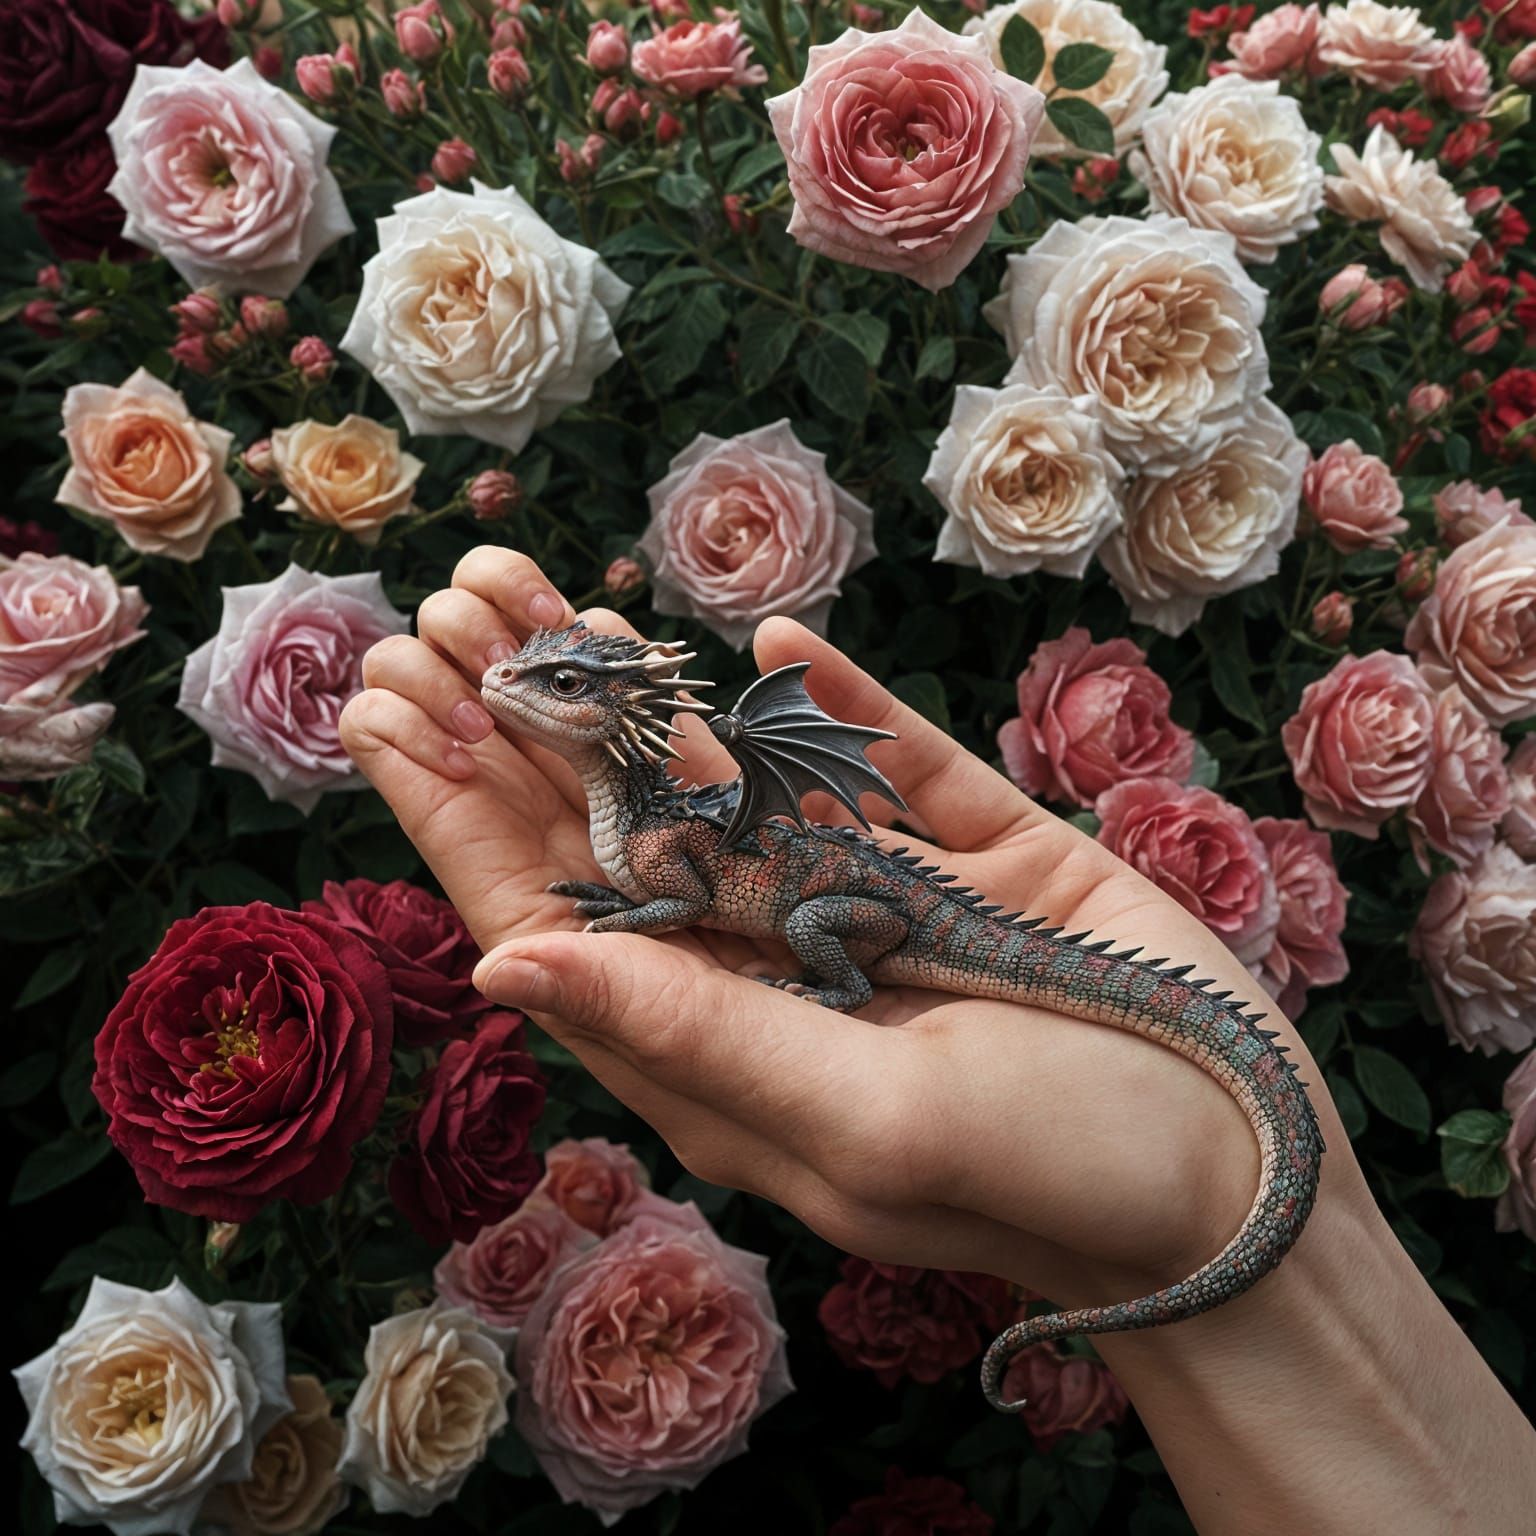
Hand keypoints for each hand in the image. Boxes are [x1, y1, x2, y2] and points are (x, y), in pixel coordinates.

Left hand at [340, 547, 1344, 1309]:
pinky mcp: (971, 849)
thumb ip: (694, 1037)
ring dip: (648, 689)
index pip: (556, 916)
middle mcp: (779, 962)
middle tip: (450, 604)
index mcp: (723, 1047)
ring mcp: (877, 895)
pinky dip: (827, 699)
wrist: (1246, 1171)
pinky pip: (883, 757)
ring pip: (738, 775)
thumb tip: (501, 964)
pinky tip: (763, 642)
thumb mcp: (866, 1121)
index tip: (386, 707)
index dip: (463, 814)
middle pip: (624, 826)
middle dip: (533, 719)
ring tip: (554, 593)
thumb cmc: (1055, 1177)